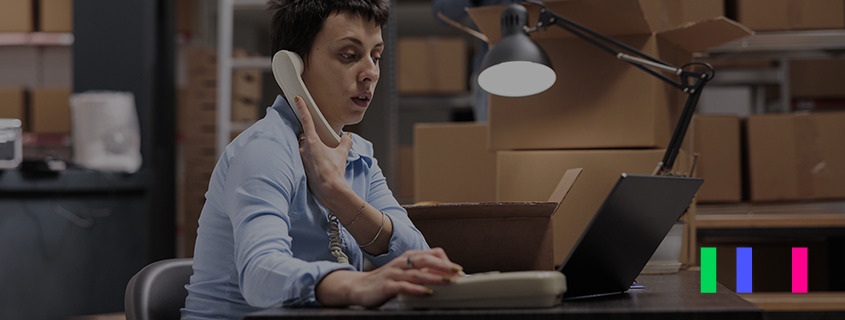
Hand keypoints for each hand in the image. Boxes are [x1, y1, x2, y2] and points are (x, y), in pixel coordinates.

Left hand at [293, 95, 354, 200]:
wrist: (330, 190)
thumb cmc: (334, 172)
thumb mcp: (342, 154)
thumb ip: (345, 142)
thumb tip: (347, 137)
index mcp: (312, 142)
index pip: (306, 120)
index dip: (302, 108)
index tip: (297, 98)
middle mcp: (303, 148)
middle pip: (303, 136)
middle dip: (310, 136)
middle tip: (321, 140)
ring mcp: (301, 158)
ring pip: (303, 148)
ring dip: (311, 148)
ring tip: (323, 156)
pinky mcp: (301, 168)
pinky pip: (303, 158)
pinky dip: (310, 158)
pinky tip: (319, 166)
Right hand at [316, 248, 463, 307]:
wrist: (358, 287)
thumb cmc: (385, 281)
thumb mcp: (404, 273)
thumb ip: (421, 272)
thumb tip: (443, 276)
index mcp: (408, 258)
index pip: (431, 253)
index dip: (446, 260)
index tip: (458, 270)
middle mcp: (402, 263)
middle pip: (426, 260)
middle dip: (444, 266)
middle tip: (459, 272)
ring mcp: (394, 274)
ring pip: (417, 273)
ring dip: (434, 277)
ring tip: (448, 282)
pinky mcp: (387, 286)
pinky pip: (404, 286)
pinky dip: (417, 289)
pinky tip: (428, 293)